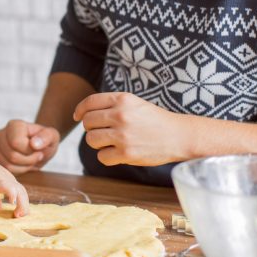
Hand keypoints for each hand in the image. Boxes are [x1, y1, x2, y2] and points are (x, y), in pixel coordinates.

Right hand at [0, 119, 60, 174]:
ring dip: (23, 168)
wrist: (38, 147)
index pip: (16, 143)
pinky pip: (3, 171)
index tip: (38, 151)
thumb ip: (46, 137)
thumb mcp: (52, 136)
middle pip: (12, 155)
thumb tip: (33, 144)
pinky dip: (15, 172)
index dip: (30, 152)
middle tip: (36, 158)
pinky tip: (22, 166)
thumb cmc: (45, 141)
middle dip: (28, 161)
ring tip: (29, 162)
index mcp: (14, 125)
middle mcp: (1, 133)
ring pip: (6, 165)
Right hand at [0, 158, 29, 216]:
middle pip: (23, 193)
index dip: (21, 203)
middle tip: (19, 216)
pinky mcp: (0, 181)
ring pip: (21, 192)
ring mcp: (6, 179)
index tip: (17, 213)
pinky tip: (12, 203)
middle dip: (24, 206)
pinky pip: (11, 189)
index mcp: (8, 180)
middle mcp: (10, 179)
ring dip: (22, 205)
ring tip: (17, 214)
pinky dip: (13, 196)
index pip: (20, 192)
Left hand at [74, 92, 189, 166]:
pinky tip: (118, 153)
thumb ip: (112, 105)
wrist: (178, 136)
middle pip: (87, 122)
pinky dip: (107, 157)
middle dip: (92, 128)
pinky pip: (102, 157)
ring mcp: (123, 135)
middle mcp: (121, 115)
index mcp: (123, 100)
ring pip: (91, 140)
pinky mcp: (127, 153)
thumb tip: (84, 114)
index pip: (90, 102)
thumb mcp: (135, 103)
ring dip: (98, 143)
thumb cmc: (155, 120)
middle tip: (103, 132)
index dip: (80, 110)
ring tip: (111, 142)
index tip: (78, 116)